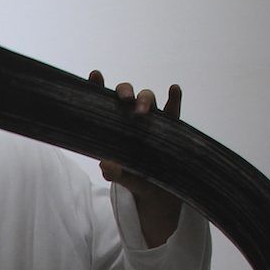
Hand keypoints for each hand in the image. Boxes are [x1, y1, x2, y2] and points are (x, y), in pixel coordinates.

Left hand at [88, 71, 183, 245]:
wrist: (159, 194)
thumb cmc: (136, 179)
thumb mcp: (125, 178)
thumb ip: (115, 173)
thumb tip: (106, 165)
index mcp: (116, 126)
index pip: (104, 103)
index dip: (98, 87)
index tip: (95, 75)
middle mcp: (133, 118)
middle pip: (128, 96)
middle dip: (125, 92)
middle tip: (125, 100)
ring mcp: (153, 121)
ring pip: (148, 99)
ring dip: (145, 99)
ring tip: (143, 110)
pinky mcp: (171, 128)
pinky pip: (173, 112)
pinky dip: (174, 99)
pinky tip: (174, 89)